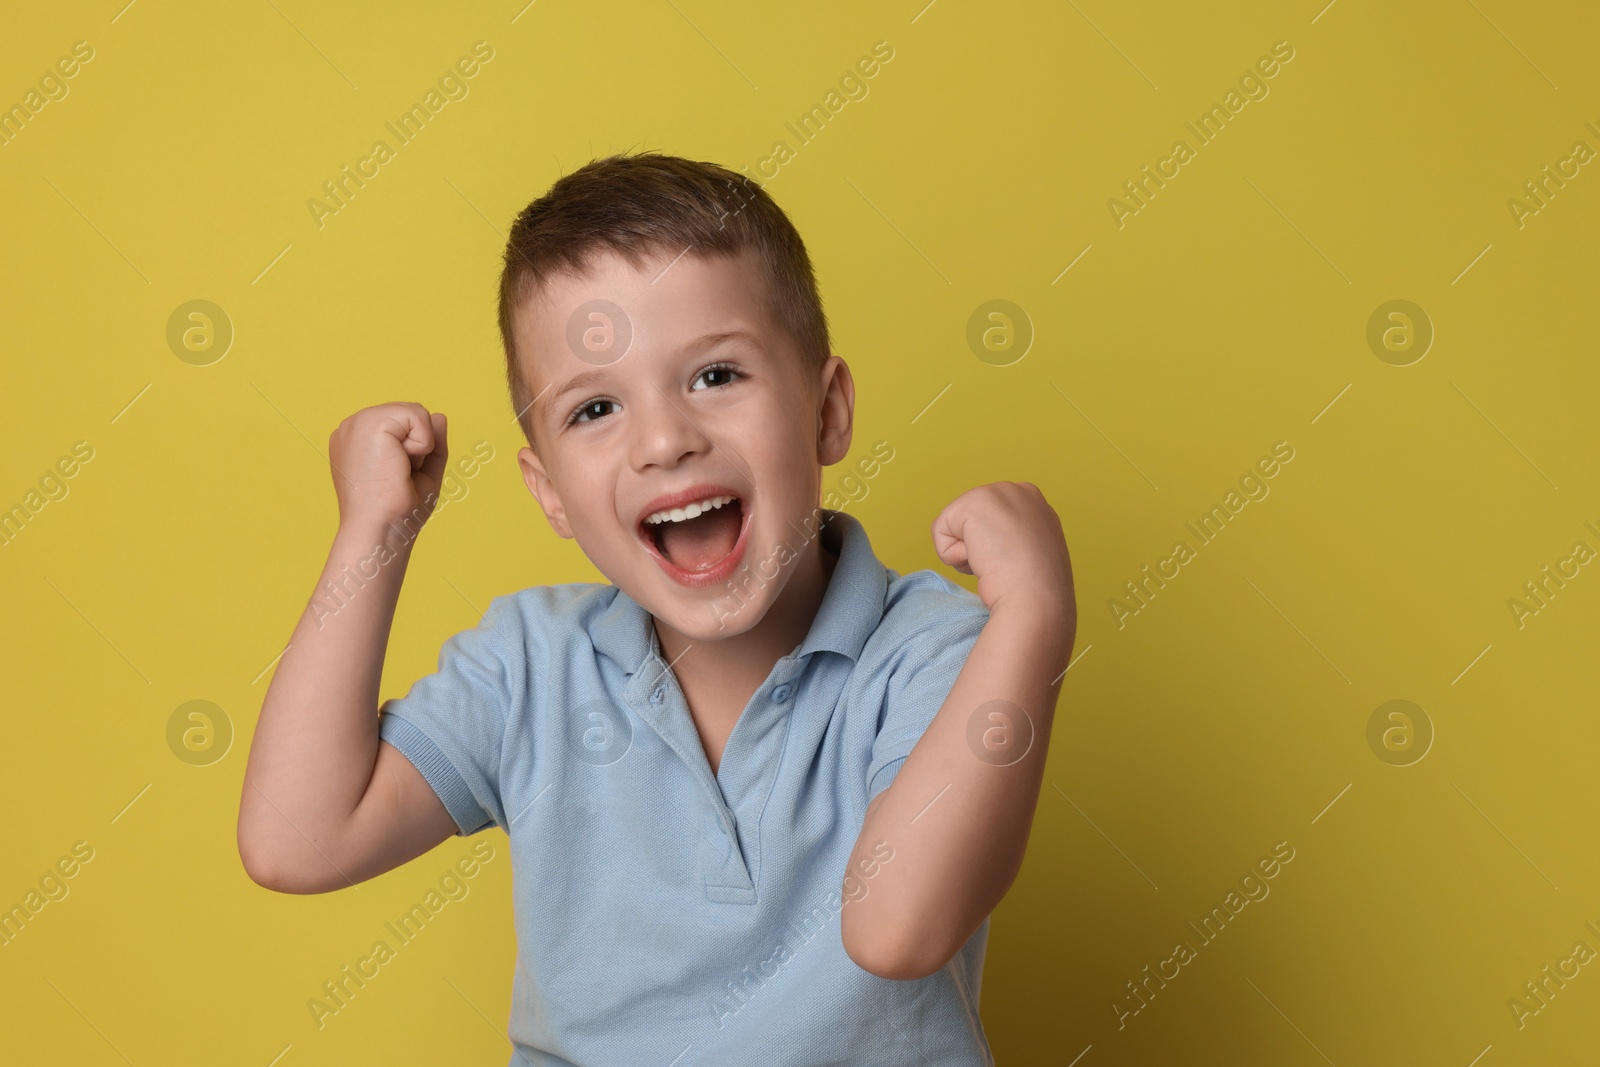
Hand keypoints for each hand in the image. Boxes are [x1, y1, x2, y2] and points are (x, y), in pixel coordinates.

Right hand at [328, 403, 448, 534]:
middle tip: (398, 476)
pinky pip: (417, 415)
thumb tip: (439, 415)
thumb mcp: (422, 472)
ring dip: (421, 446)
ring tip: (398, 470)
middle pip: (410, 415)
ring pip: (415, 412)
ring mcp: (357, 422)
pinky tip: (401, 463)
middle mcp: (353, 427)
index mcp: (358, 439)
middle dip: (419, 446)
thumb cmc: (397, 511)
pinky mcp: (369, 422)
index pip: (403, 425)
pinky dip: (422, 443)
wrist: (381, 530)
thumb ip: (431, 442)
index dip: (414, 451)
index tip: (397, 478)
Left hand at [931, 482, 1074, 626]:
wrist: (1037, 600)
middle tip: (1005, 565)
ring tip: (996, 563)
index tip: (1015, 563)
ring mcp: (998, 492)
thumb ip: (1013, 539)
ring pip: (953, 526)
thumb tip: (989, 544)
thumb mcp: (1031, 553)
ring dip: (967, 554)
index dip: (993, 549)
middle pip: (969, 521)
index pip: (989, 522)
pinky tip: (983, 560)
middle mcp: (1019, 490)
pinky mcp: (975, 503)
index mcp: (1035, 503)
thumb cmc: (1035, 591)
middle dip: (979, 548)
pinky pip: (940, 532)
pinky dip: (954, 556)